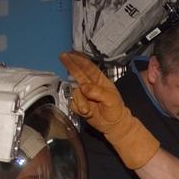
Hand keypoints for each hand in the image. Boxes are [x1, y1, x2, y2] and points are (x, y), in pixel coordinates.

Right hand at [59, 51, 160, 169]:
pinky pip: (73, 103)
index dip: (79, 60)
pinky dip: (78, 108)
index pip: (88, 67)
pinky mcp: (79, 104)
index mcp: (100, 80)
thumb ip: (97, 92)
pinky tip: (86, 112)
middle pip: (78, 73)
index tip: (71, 54)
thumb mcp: (110, 99)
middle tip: (62, 56)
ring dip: (80, 101)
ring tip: (87, 110)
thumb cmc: (115, 109)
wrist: (113, 125)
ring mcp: (84, 95)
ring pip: (75, 92)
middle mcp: (90, 85)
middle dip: (70, 64)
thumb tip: (83, 87)